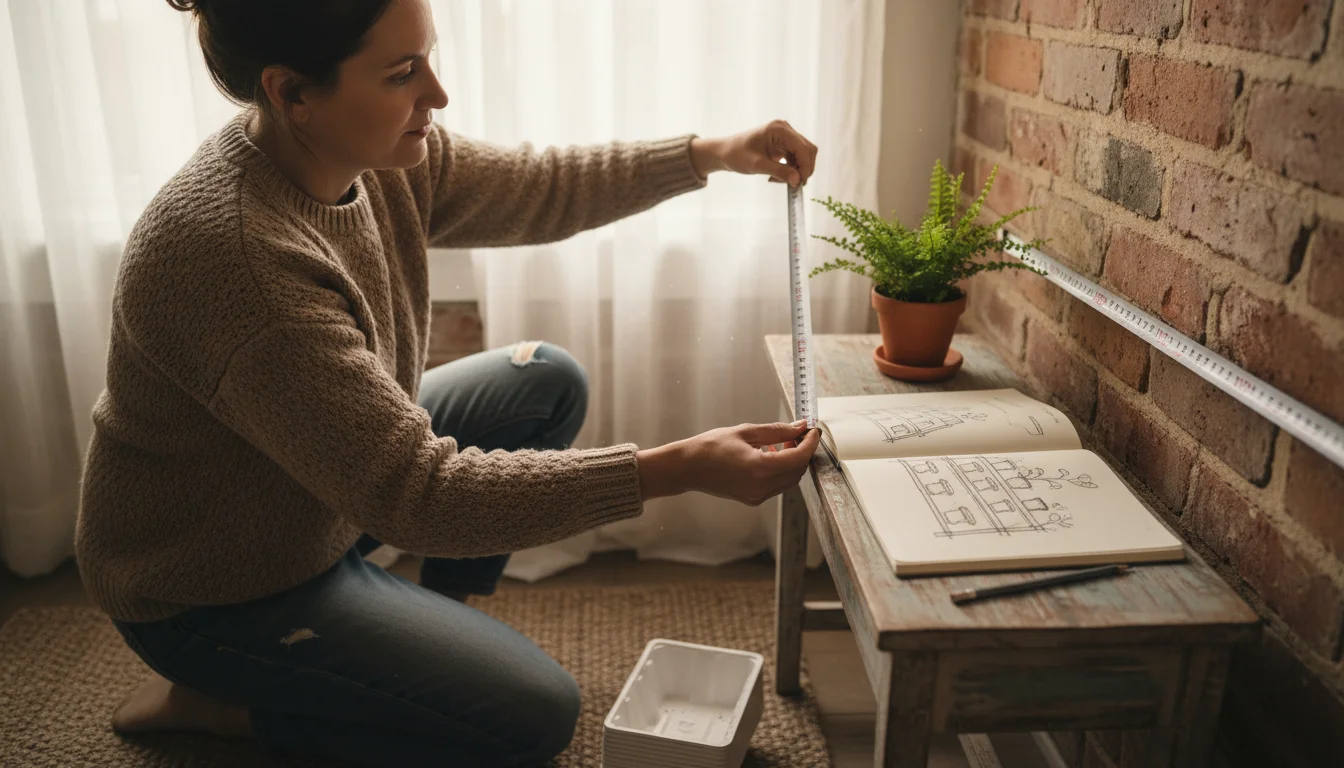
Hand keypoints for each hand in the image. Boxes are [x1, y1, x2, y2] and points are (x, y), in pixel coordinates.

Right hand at [636, 420, 820, 504]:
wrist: (687, 468)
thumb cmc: (710, 447)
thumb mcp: (745, 432)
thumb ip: (777, 431)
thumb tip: (800, 427)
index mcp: (760, 468)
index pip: (799, 457)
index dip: (810, 443)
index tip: (813, 430)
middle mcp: (761, 487)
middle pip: (798, 470)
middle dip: (803, 451)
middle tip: (797, 432)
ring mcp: (757, 496)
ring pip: (790, 479)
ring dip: (792, 460)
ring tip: (781, 441)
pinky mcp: (753, 499)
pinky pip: (777, 484)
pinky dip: (781, 469)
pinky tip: (770, 454)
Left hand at [690, 120, 817, 185]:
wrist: (725, 152)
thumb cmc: (736, 155)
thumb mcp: (757, 165)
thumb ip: (779, 172)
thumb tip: (798, 180)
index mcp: (779, 129)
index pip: (802, 148)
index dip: (805, 166)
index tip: (800, 183)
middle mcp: (785, 129)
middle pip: (807, 150)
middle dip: (803, 169)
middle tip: (793, 185)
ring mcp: (785, 136)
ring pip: (803, 155)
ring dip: (797, 171)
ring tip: (778, 181)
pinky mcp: (784, 144)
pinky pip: (795, 158)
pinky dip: (791, 170)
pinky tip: (777, 177)